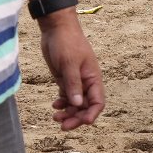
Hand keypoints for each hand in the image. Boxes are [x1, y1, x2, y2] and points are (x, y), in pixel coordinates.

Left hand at [40, 11, 103, 129]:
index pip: (98, 102)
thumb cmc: (66, 42)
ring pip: (75, 104)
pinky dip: (62, 104)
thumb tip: (77, 104)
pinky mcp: (65, 78)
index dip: (92, 114)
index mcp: (93, 78)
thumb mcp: (69, 63)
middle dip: (76, 117)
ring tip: (55, 117)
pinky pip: (67, 96)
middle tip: (63, 125)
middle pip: (85, 106)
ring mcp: (75, 81)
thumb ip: (73, 84)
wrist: (56, 28)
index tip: (83, 122)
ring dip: (68, 113)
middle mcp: (86, 82)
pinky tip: (55, 106)